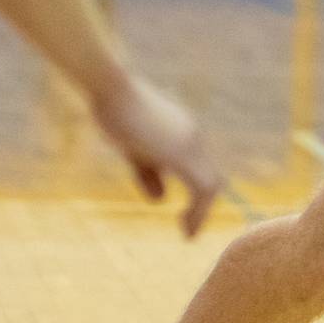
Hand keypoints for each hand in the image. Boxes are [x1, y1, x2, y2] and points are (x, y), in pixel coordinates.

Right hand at [89, 71, 222, 237]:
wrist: (112, 90)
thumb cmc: (117, 113)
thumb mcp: (135, 149)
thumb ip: (150, 173)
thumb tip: (161, 199)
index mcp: (184, 134)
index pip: (200, 167)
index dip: (197, 194)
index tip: (184, 216)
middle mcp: (193, 138)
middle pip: (210, 177)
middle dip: (202, 206)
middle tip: (188, 229)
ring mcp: (191, 144)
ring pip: (211, 184)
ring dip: (201, 212)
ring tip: (188, 233)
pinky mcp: (182, 153)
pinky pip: (203, 188)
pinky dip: (199, 210)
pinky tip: (186, 228)